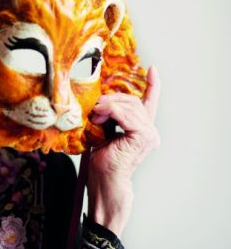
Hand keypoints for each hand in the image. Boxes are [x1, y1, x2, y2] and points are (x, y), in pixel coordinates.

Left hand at [87, 66, 160, 236]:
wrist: (103, 179)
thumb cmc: (101, 158)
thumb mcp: (104, 130)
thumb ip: (108, 115)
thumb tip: (99, 98)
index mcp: (141, 127)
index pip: (150, 102)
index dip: (152, 84)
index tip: (152, 69)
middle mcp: (149, 130)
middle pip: (131, 101)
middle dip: (110, 100)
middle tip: (94, 108)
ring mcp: (149, 133)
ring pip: (128, 105)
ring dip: (107, 106)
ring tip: (95, 115)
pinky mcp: (143, 136)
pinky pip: (125, 114)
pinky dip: (110, 112)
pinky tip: (100, 119)